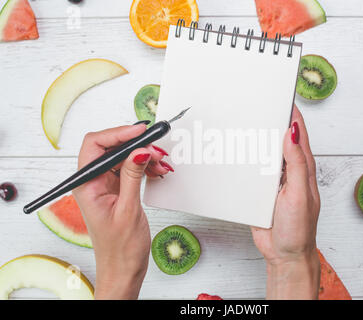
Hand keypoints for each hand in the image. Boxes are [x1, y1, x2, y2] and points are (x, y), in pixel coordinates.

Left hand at [73, 123, 172, 298]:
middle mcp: (94, 182)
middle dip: (136, 145)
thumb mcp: (128, 209)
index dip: (117, 134)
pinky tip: (157, 171)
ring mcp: (106, 184)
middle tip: (157, 148)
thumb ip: (133, 176)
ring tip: (161, 164)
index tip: (140, 131)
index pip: (95, 145)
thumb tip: (139, 150)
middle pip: (111, 148)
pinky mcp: (118, 188)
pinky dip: (146, 166)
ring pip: (124, 157)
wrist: (123, 268)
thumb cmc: (120, 248)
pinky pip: (132, 168)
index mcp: (87, 186)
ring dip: (144, 156)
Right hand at [251, 106, 320, 299]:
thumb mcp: (298, 194)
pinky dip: (243, 160)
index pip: (298, 132)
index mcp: (302, 167)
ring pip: (261, 153)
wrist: (284, 254)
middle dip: (268, 121)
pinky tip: (233, 154)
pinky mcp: (259, 190)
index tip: (281, 94)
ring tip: (240, 123)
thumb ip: (296, 164)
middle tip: (255, 103)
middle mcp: (288, 170)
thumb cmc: (298, 228)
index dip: (291, 112)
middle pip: (277, 139)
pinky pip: (250, 171)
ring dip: (252, 140)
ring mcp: (272, 180)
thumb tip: (293, 133)